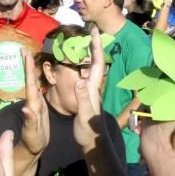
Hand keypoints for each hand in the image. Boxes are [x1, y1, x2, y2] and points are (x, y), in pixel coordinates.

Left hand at [18, 49, 48, 157]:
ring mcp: (36, 104)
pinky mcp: (39, 107)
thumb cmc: (32, 142)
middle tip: (23, 49)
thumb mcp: (33, 133)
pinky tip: (35, 74)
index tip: (25, 54)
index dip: (28, 69)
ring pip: (33, 83)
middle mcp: (33, 102)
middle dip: (28, 65)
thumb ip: (31, 121)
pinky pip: (38, 90)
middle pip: (31, 80)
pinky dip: (36, 80)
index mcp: (33, 105)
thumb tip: (26, 108)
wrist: (33, 148)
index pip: (30, 84)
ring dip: (31, 70)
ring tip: (28, 56)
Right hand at [73, 26, 108, 152]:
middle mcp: (93, 88)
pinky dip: (82, 68)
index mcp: (93, 89)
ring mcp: (91, 94)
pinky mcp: (87, 100)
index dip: (95, 46)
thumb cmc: (89, 132)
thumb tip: (79, 80)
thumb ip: (83, 98)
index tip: (94, 29)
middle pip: (94, 62)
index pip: (96, 62)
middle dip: (93, 45)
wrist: (94, 146)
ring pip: (90, 69)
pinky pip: (85, 78)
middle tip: (90, 30)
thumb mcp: (84, 115)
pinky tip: (78, 68)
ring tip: (84, 43)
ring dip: (88, 55)